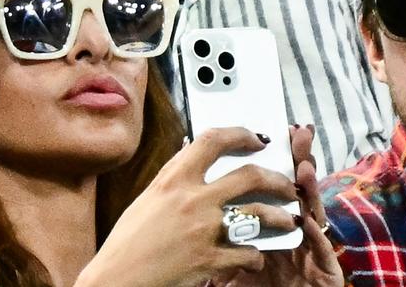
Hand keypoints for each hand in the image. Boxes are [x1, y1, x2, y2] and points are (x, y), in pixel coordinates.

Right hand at [75, 127, 300, 286]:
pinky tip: (255, 257)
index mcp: (174, 179)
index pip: (213, 140)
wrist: (117, 280)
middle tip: (287, 185)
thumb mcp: (149, 198)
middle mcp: (193, 199)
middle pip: (250, 175)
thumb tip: (192, 154)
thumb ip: (175, 177)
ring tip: (288, 221)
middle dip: (276, 179)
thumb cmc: (128, 241)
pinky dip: (255, 256)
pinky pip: (248, 253)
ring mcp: (204, 229)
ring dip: (280, 217)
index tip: (257, 138)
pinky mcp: (210, 259)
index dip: (241, 133)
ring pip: (259, 214)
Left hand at [210, 125, 342, 286]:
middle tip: (297, 134)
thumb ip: (223, 236)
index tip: (269, 133)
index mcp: (270, 227)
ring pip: (314, 215)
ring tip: (302, 169)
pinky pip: (321, 252)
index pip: (275, 186)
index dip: (276, 159)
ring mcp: (310, 252)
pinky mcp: (325, 273)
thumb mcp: (230, 264)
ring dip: (309, 191)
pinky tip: (310, 220)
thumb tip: (200, 201)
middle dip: (297, 161)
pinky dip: (316, 235)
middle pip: (297, 191)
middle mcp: (294, 234)